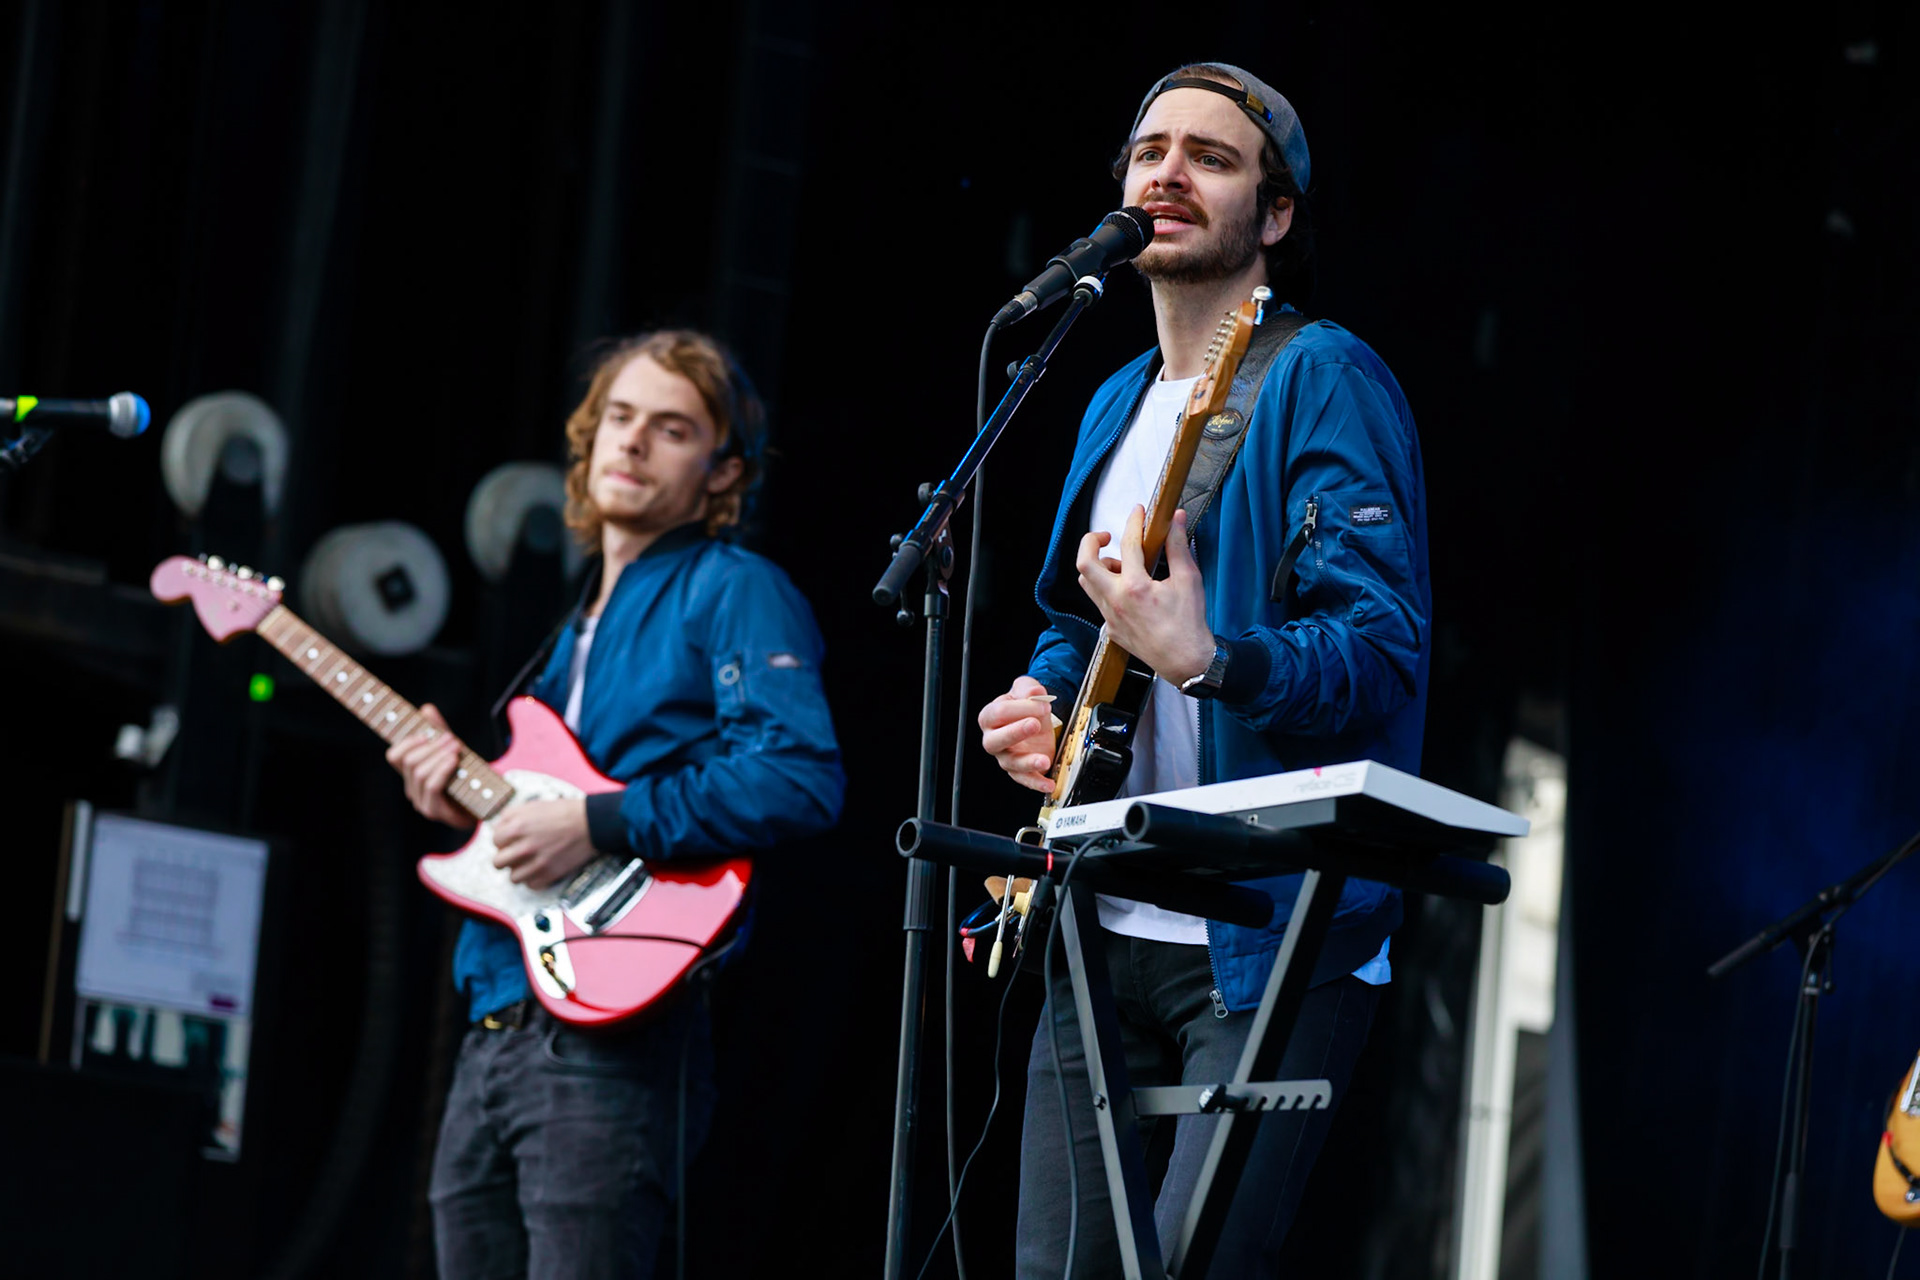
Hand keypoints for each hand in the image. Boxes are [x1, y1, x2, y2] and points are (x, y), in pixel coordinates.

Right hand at [384, 704, 476, 828]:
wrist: (486, 806)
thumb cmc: (467, 779)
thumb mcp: (452, 751)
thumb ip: (438, 732)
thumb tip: (426, 709)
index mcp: (412, 775)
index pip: (394, 756)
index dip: (406, 742)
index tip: (426, 733)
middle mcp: (412, 789)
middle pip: (409, 761)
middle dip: (430, 746)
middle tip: (451, 738)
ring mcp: (422, 802)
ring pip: (420, 772)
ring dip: (438, 755)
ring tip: (456, 748)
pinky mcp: (435, 811)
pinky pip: (432, 786)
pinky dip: (442, 770)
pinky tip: (454, 761)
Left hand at [491, 798, 597, 887]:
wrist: (591, 823)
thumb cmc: (564, 812)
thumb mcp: (533, 805)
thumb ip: (511, 816)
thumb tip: (499, 828)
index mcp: (518, 827)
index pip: (495, 841)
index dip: (502, 840)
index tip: (510, 840)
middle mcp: (525, 847)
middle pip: (498, 863)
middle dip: (505, 858)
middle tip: (515, 854)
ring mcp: (537, 863)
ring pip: (513, 878)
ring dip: (519, 871)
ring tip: (528, 863)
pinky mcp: (550, 874)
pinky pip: (531, 885)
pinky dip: (533, 879)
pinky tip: (539, 869)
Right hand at [978, 675, 1059, 793]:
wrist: (1037, 719)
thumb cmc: (1026, 705)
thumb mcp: (1026, 689)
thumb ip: (1028, 687)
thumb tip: (1035, 692)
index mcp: (990, 717)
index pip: (998, 713)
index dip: (1020, 708)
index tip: (1042, 705)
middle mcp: (994, 739)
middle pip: (995, 741)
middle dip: (1015, 732)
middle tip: (1035, 724)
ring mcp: (1006, 757)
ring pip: (1011, 763)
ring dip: (1028, 762)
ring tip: (1044, 760)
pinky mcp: (1021, 770)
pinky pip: (1026, 779)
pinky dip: (1037, 783)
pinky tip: (1049, 784)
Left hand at [1075, 505, 1215, 686]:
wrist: (1185, 662)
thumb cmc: (1189, 624)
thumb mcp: (1189, 580)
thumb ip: (1179, 546)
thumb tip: (1176, 519)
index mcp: (1136, 587)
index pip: (1129, 543)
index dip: (1134, 521)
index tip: (1139, 512)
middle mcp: (1116, 601)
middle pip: (1085, 563)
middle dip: (1091, 542)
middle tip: (1106, 536)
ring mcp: (1110, 617)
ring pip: (1087, 583)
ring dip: (1098, 567)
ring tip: (1122, 564)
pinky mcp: (1110, 629)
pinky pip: (1098, 601)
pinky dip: (1107, 587)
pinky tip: (1128, 588)